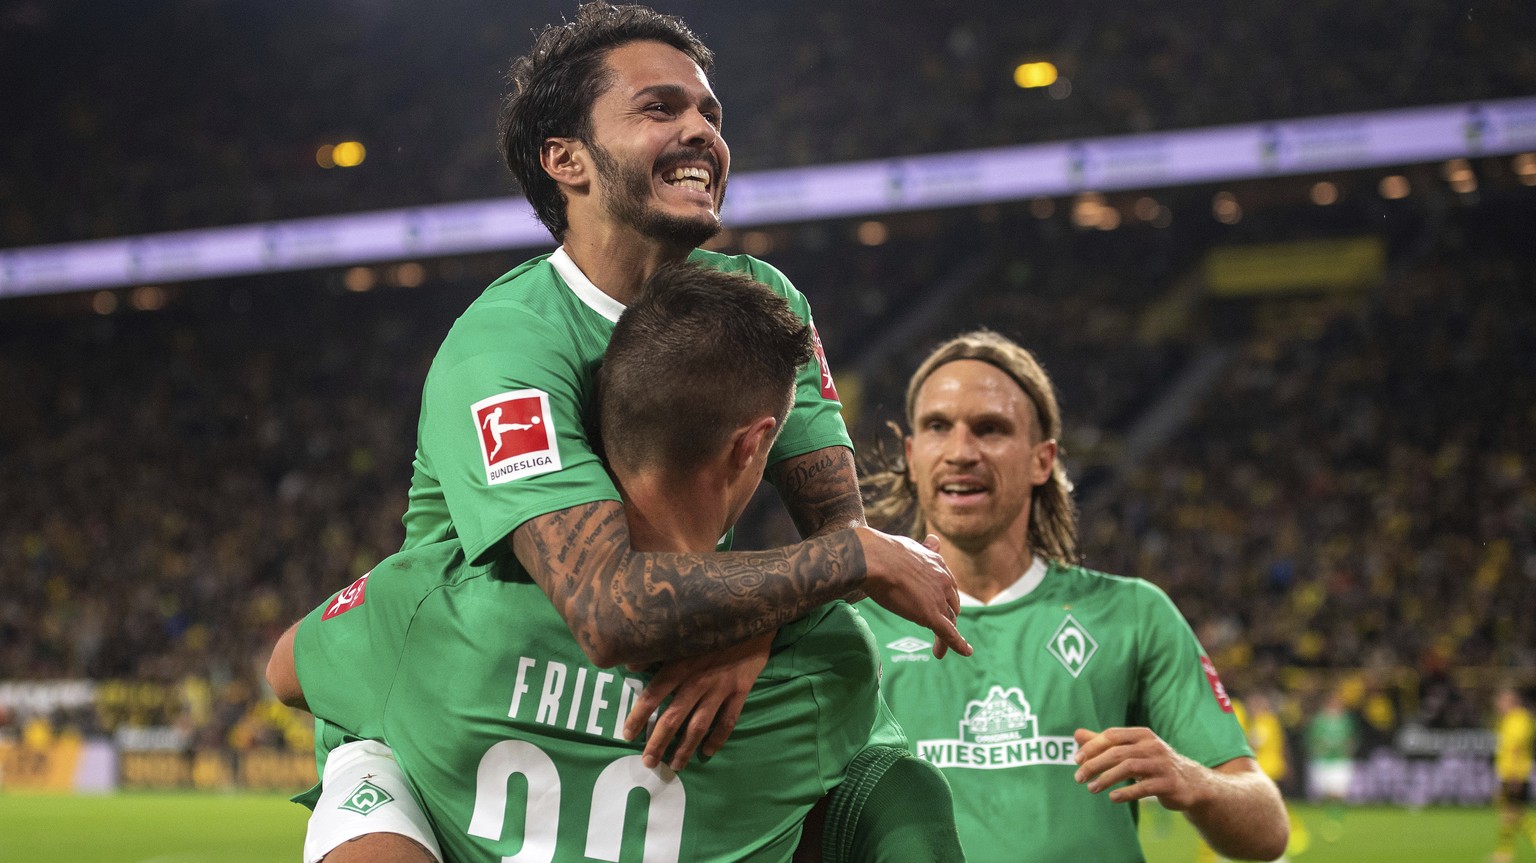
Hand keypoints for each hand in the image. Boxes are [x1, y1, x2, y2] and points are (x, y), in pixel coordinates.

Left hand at [621, 633, 774, 769]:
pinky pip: (727, 721)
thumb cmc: (712, 624)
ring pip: (699, 725)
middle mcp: (697, 680)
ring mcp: (720, 688)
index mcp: (679, 665)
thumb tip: (629, 663)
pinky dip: (717, 739)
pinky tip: (707, 753)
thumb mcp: (682, 633)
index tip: (627, 734)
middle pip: (673, 717)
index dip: (638, 716)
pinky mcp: (740, 691)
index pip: (652, 694)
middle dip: (658, 742)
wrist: (752, 615)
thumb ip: (656, 651)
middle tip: (648, 762)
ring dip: (685, 748)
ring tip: (675, 765)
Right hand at [857, 529, 970, 657]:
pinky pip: (949, 634)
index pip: (947, 587)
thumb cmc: (883, 552)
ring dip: (948, 636)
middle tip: (937, 629)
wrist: (874, 559)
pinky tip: (966, 652)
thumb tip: (935, 541)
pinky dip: (959, 645)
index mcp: (938, 564)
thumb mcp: (910, 545)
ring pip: (949, 621)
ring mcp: (938, 598)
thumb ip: (925, 548)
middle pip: (951, 605)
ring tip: (938, 649)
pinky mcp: (930, 615)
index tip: (938, 607)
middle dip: (946, 618)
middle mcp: (944, 581)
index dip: (944, 599)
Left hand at [1072, 726, 1208, 808]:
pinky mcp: (1169, 784)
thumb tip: (1076, 734)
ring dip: (1106, 778)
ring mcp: (1162, 764)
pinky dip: (1126, 792)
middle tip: (1078, 778)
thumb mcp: (1131, 750)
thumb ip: (1104, 743)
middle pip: (1118, 752)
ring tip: (1091, 788)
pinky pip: (1144, 787)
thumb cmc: (1154, 764)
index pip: (1112, 735)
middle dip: (1095, 764)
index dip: (1092, 746)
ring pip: (1129, 767)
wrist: (1191, 783)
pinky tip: (1113, 797)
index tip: (1076, 759)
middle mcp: (1153, 746)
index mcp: (1142, 735)